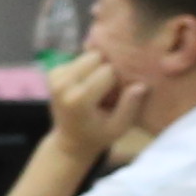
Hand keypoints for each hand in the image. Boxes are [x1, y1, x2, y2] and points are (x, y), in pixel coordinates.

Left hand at [36, 48, 131, 178]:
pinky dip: (90, 68)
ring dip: (100, 67)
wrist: (69, 140)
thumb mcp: (119, 127)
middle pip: (97, 58)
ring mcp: (55, 77)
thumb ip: (130, 106)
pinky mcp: (54, 72)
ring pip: (89, 55)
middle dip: (109, 69)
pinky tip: (92, 84)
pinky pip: (81, 58)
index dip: (119, 80)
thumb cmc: (99, 135)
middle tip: (111, 89)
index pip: (108, 72)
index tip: (121, 93)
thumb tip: (141, 85)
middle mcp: (62, 85)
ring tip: (102, 87)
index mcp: (78, 100)